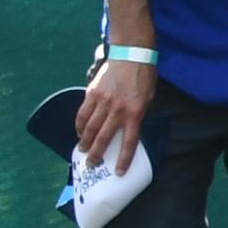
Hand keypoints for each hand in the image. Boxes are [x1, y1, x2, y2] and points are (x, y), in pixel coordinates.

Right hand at [73, 53, 155, 168]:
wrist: (132, 55)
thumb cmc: (143, 77)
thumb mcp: (148, 98)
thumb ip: (137, 115)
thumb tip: (127, 131)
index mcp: (136, 112)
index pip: (129, 141)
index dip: (124, 158)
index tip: (118, 171)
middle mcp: (118, 109)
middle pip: (104, 137)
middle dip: (97, 154)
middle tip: (92, 164)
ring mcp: (103, 101)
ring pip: (91, 127)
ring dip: (85, 141)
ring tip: (82, 151)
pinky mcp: (92, 93)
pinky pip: (83, 113)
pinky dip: (80, 125)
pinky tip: (79, 132)